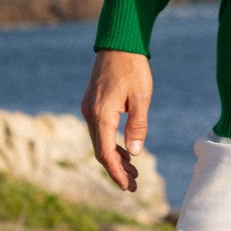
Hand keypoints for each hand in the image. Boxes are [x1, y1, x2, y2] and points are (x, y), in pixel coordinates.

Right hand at [81, 48, 153, 190]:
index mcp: (101, 114)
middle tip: (133, 186)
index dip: (116, 172)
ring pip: (99, 142)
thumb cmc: (133, 67)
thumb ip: (137, 125)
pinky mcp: (92, 105)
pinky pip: (100, 132)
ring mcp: (88, 109)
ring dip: (115, 158)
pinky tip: (126, 152)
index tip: (127, 187)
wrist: (119, 43)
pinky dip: (111, 144)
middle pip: (100, 151)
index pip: (105, 153)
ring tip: (133, 173)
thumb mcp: (141, 96)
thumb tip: (136, 153)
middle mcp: (90, 114)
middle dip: (116, 170)